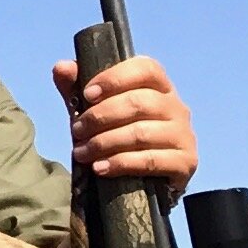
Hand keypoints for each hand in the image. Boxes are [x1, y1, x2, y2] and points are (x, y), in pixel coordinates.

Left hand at [54, 53, 197, 188]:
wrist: (144, 179)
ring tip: (81, 152)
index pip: (145, 69)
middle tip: (76, 130)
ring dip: (104, 142)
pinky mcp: (185, 162)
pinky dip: (120, 163)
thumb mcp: (94, 110)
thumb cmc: (118, 134)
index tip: (87, 95)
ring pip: (142, 133)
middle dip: (100, 117)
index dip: (114, 79)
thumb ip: (77, 89)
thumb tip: (61, 67)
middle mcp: (177, 107)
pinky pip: (151, 160)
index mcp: (159, 86)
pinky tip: (100, 168)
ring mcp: (184, 135)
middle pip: (139, 102)